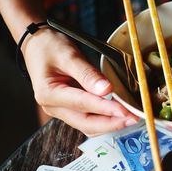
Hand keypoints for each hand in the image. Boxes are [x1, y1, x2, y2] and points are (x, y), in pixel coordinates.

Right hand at [22, 29, 138, 135]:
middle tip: (133, 119)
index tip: (125, 111)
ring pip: (88, 126)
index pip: (83, 104)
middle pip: (86, 123)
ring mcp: (61, 110)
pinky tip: (118, 116)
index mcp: (48, 93)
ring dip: (110, 124)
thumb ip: (87, 74)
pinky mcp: (69, 109)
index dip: (106, 109)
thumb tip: (107, 90)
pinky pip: (88, 120)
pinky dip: (104, 120)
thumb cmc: (50, 46)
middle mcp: (53, 107)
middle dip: (112, 123)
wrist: (38, 45)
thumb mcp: (69, 55)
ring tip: (130, 119)